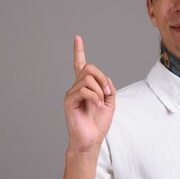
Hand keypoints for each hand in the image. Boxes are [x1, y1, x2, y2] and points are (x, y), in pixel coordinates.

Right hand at [64, 35, 115, 152]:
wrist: (91, 140)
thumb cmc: (98, 124)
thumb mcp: (110, 102)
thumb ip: (108, 88)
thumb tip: (105, 78)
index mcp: (86, 87)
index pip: (80, 65)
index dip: (79, 51)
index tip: (77, 38)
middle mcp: (76, 88)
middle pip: (89, 68)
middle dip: (102, 78)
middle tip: (107, 92)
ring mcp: (71, 94)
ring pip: (87, 78)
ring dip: (99, 90)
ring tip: (101, 102)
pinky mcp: (69, 101)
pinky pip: (83, 90)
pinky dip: (94, 97)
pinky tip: (97, 105)